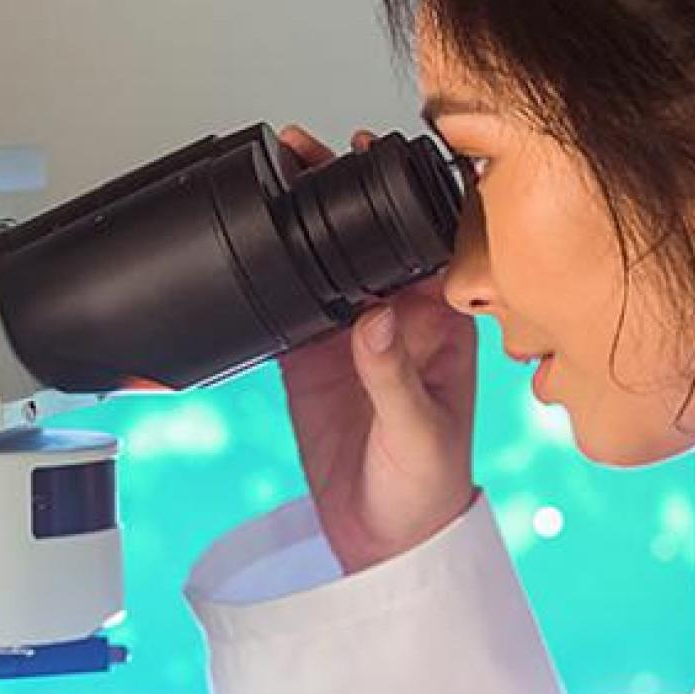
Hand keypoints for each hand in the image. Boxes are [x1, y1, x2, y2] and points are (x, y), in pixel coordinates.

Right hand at [277, 126, 480, 573]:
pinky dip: (270, 276)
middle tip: (309, 152)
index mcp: (442, 326)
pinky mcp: (311, 361)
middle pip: (370, 239)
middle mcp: (398, 321)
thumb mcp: (422, 435)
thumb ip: (396, 377)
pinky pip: (289, 305)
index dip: (405, 197)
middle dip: (342, 193)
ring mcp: (352, 337)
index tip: (375, 164)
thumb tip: (376, 319)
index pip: (427, 245)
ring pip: (326, 263)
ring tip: (276, 177)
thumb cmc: (429, 490)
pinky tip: (252, 245)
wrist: (386, 542)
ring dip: (303, 222)